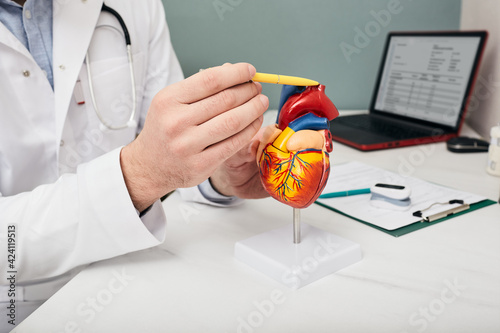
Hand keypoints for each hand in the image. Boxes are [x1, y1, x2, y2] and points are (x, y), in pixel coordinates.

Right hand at [120, 63, 268, 211]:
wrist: (150, 166)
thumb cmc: (165, 129)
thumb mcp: (172, 102)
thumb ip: (200, 87)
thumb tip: (234, 72)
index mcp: (168, 100)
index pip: (210, 80)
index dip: (236, 73)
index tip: (250, 71)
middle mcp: (176, 122)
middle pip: (225, 100)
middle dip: (248, 91)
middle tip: (257, 88)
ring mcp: (188, 146)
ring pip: (233, 122)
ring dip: (253, 109)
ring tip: (261, 102)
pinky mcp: (201, 165)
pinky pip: (233, 143)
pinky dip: (249, 130)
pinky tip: (255, 122)